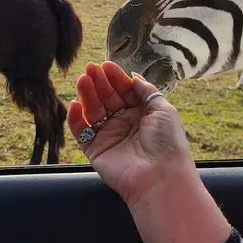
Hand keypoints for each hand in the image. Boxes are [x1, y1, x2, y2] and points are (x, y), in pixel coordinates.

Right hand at [67, 61, 195, 207]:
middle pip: (107, 98)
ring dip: (87, 95)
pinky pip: (81, 132)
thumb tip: (133, 76)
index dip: (115, 78)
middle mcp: (124, 124)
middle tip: (91, 68)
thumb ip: (146, 90)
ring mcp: (109, 136)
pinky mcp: (95, 150)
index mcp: (141, 114)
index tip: (106, 65)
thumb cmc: (167, 142)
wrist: (160, 176)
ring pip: (93, 111)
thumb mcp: (163, 108)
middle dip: (99, 83)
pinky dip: (75, 118)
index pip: (124, 91)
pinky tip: (75, 104)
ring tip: (83, 80)